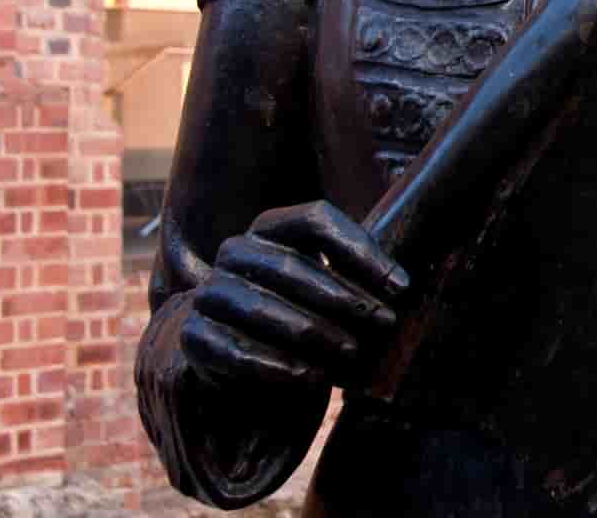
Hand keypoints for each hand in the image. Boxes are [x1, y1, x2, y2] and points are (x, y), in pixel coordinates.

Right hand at [180, 201, 408, 391]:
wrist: (246, 360)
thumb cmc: (303, 317)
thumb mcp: (333, 290)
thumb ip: (361, 278)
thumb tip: (402, 286)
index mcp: (270, 228)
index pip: (315, 220)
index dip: (361, 251)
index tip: (401, 288)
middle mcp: (235, 252)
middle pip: (292, 266)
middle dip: (345, 297)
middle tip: (383, 323)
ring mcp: (210, 293)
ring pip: (261, 307)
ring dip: (312, 331)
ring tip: (352, 352)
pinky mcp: (195, 337)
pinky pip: (233, 349)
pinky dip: (274, 364)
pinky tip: (309, 376)